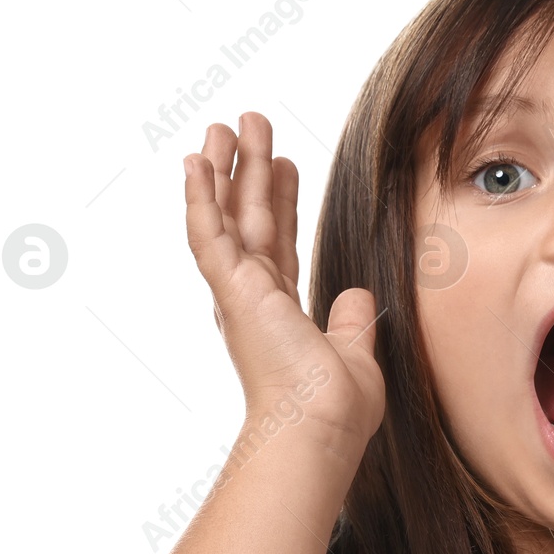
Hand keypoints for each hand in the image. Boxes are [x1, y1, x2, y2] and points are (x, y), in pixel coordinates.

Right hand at [184, 112, 385, 453]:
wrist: (319, 427)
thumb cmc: (335, 410)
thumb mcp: (355, 355)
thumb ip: (352, 323)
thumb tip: (357, 296)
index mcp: (281, 313)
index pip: (280, 243)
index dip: (282, 201)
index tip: (286, 163)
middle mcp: (254, 299)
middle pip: (251, 219)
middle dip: (250, 171)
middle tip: (249, 125)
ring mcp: (238, 293)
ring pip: (228, 217)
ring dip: (225, 169)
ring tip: (223, 125)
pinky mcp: (231, 289)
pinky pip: (209, 234)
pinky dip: (201, 196)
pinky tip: (197, 160)